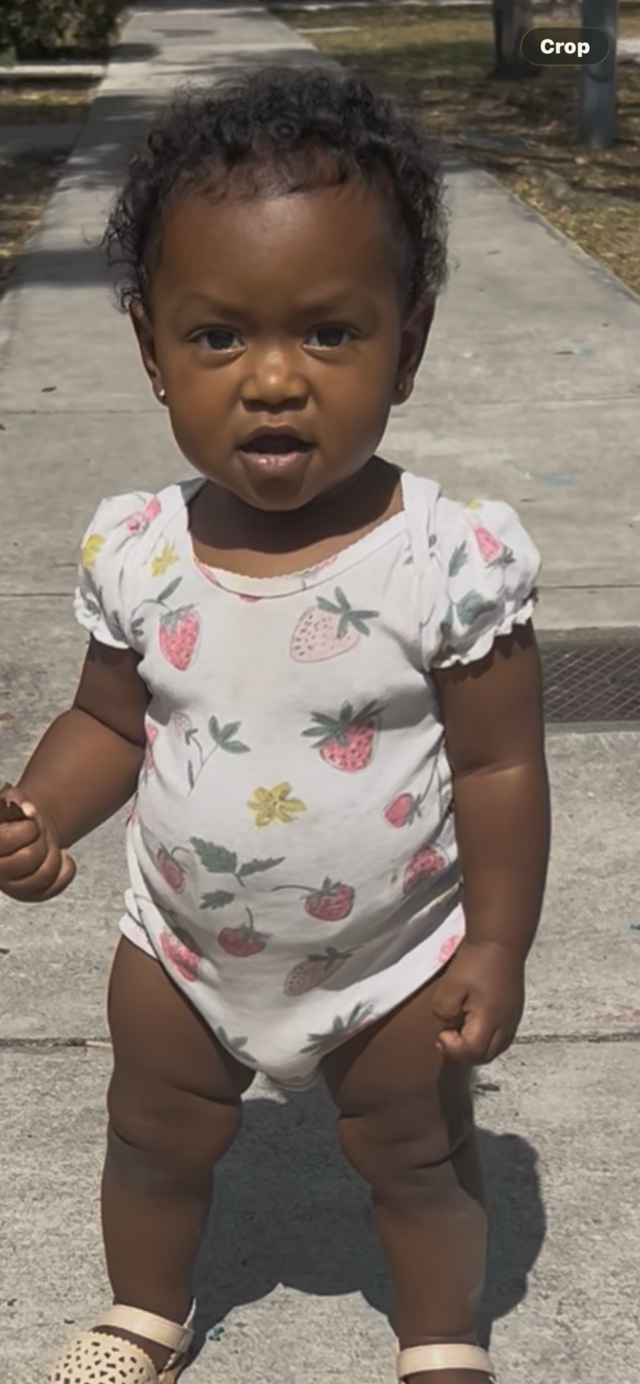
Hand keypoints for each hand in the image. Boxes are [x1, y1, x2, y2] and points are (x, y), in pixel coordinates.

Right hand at [0, 783, 75, 901]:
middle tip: (37, 832)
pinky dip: (66, 868)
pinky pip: (55, 886)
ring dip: (54, 853)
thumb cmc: (15, 814)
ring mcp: (12, 887)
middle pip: (29, 857)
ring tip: (47, 843)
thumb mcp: (12, 799)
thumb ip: (14, 798)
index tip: (31, 819)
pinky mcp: (31, 895)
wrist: (27, 829)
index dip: (27, 827)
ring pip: (44, 874)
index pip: (6, 841)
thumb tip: (28, 809)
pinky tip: (62, 856)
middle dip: (40, 839)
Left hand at [431, 938, 524, 1064]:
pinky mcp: (514, 1012)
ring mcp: (513, 1019)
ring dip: (474, 1048)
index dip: (452, 1048)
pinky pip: (500, 1038)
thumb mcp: (450, 986)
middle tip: (445, 1037)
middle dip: (462, 1053)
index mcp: (491, 1019)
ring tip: (458, 1031)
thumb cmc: (476, 961)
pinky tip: (472, 1024)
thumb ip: (444, 1011)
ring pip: (494, 1050)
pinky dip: (484, 1039)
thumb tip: (447, 1023)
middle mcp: (506, 1025)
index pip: (472, 1052)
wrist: (500, 941)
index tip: (441, 1032)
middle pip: (485, 1057)